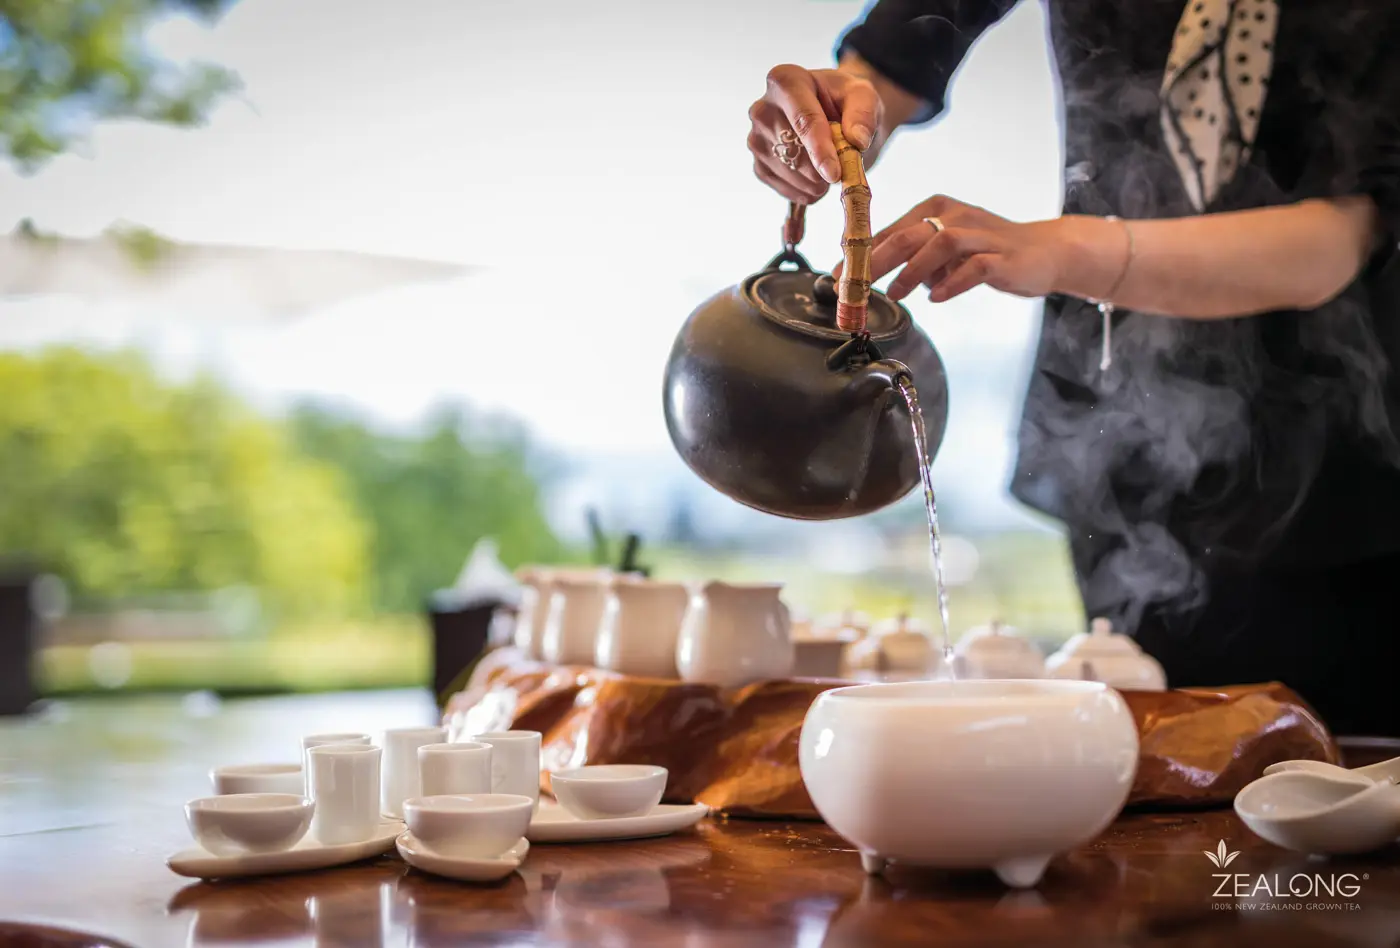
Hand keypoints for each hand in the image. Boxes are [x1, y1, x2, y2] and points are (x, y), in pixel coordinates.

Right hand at [747, 64, 881, 204]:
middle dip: (823, 167)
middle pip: (794, 151)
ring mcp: (756, 139)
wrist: (831, 115)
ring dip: (819, 181)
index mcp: (786, 81)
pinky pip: (786, 189)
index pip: (803, 120)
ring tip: (832, 165)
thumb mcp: (863, 95)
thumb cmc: (844, 101)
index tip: (835, 174)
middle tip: (844, 162)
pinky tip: (818, 177)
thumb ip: (863, 112)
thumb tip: (858, 140)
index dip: (819, 149)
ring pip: (790, 174)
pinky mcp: (759, 166)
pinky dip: (808, 191)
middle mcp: (763, 109)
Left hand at [840, 195, 1065, 302]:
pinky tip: (936, 297)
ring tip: (894, 293)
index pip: (890, 229)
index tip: (838, 275)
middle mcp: (956, 215)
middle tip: (855, 285)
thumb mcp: (943, 251)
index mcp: (936, 209)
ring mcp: (981, 235)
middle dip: (876, 261)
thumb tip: (869, 271)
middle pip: (908, 234)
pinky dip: (951, 282)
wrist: (1044, 252)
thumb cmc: (986, 251)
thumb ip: (912, 257)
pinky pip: (974, 266)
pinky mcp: (1002, 257)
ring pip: (940, 243)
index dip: (860, 253)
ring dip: (912, 270)